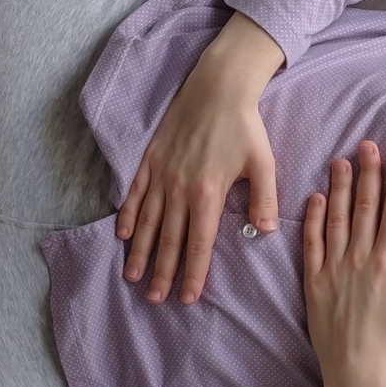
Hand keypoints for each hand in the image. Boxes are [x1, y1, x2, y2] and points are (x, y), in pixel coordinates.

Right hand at [119, 12, 285, 303]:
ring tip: (133, 277)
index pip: (199, 244)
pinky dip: (126, 215)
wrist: (217, 87)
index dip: (193, 273)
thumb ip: (265, 199)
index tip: (187, 297)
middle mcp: (180, 189)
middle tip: (154, 299)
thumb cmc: (244, 126)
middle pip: (168, 240)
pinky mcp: (150, 160)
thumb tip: (264, 231)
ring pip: (147, 222)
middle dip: (161, 272)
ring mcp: (162, 175)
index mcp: (208, 194)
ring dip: (139, 251)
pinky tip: (121, 234)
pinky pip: (135, 194)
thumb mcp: (264, 162)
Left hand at [302, 141, 385, 386]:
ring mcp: (333, 269)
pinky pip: (312, 243)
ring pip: (336, 218)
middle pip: (364, 207)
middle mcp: (358, 260)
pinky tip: (316, 198)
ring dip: (339, 187)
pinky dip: (314, 218)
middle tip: (368, 145)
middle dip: (367, 174)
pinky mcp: (313, 281)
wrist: (355, 372)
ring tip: (341, 160)